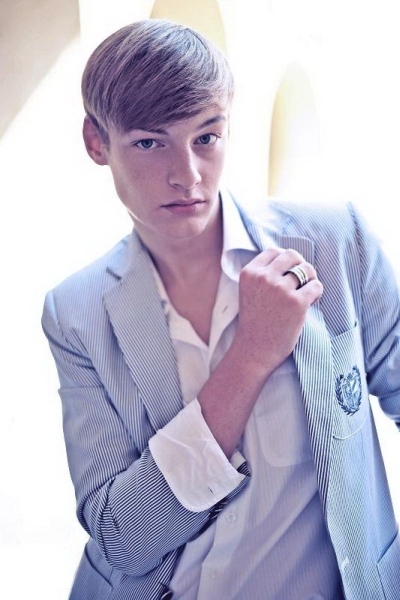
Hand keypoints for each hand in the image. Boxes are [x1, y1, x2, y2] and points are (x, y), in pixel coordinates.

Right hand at [232, 248, 322, 378]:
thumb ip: (264, 274)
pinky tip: (310, 304)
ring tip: (306, 294)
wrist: (254, 350)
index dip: (285, 261)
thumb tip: (292, 259)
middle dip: (300, 266)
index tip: (288, 275)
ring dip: (311, 280)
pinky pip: (317, 286)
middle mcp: (264, 277)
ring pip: (307, 269)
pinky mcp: (296, 302)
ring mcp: (280, 289)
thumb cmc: (256, 322)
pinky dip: (317, 294)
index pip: (274, 251)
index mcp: (250, 273)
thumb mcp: (250, 291)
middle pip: (292, 255)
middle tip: (301, 283)